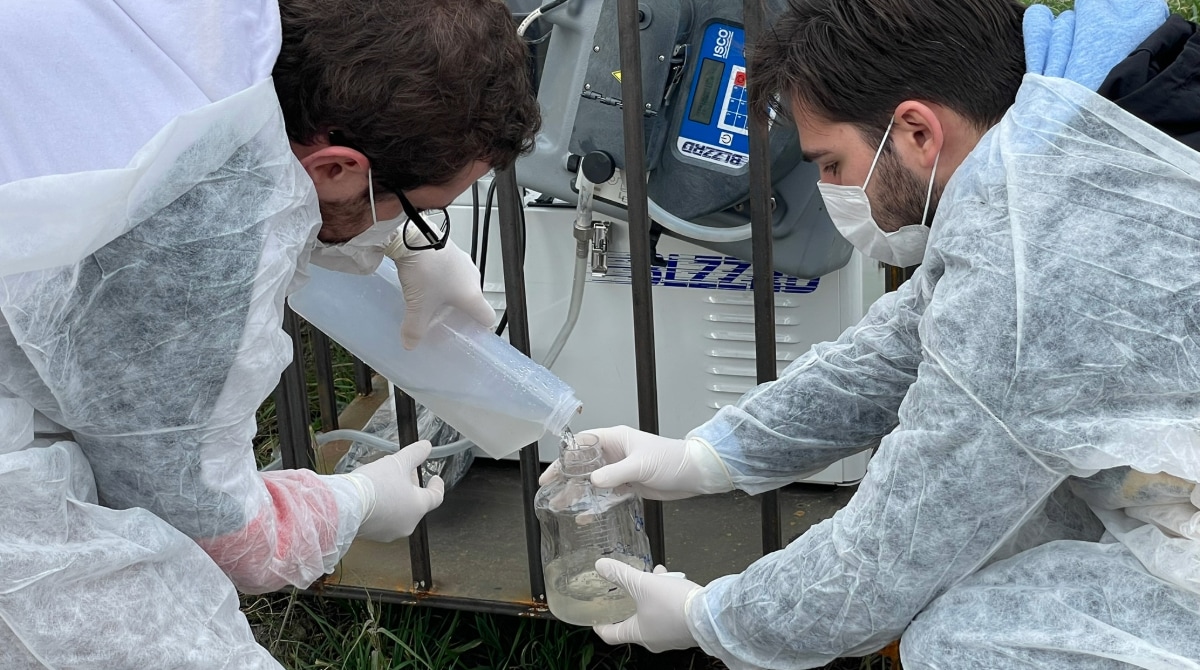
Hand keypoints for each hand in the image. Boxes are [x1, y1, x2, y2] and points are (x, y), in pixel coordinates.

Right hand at [343, 440, 444, 542]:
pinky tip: (372, 495)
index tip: (435, 478)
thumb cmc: (375, 484)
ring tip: (384, 480)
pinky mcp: (373, 535)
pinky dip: (383, 508)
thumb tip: (426, 446)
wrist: (346, 505)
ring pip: (399, 512)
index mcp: (418, 507)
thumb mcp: (398, 462)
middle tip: (402, 471)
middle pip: (415, 503)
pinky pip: (383, 519)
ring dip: (396, 496)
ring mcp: (389, 532)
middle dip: (411, 486)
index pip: (436, 497)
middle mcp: (408, 524)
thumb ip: (415, 454)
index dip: (437, 485)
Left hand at [390, 239, 494, 349]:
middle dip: (458, 311)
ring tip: (428, 296)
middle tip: (441, 317)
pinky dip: (441, 276)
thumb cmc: (425, 269)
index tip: (469, 332)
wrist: (414, 238)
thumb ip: (414, 329)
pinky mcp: (451, 250)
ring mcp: (463, 262)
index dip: (479, 327)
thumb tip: (410, 343)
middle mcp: (472, 278)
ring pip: (461, 284)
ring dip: (449, 292)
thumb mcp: (417, 306)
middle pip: (472, 301)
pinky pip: (451, 269)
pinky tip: (423, 278)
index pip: (488, 317)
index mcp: (472, 295)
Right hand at [538, 426, 732, 500]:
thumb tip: (594, 480)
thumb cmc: (672, 460)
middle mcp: (615, 454)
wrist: (694, 474)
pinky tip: (585, 515)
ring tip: (561, 506)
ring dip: (578, 493)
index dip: (566, 456)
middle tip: (549, 490)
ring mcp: (621, 470)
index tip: (553, 471)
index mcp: (616, 440)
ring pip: (593, 481)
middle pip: (584, 464)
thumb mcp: (642, 464)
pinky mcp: (629, 485)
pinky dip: (595, 504)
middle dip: (567, 477)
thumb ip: (616, 473)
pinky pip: (606, 495)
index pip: (583, 443)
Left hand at [593, 559, 701, 652]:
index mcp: (638, 634)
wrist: (709, 614)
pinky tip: (671, 581)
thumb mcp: (642, 584)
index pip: (611, 635)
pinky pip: (669, 614)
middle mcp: (653, 640)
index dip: (600, 626)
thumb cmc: (673, 605)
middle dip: (631, 602)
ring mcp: (670, 638)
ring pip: (653, 614)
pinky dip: (666, 598)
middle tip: (627, 588)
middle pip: (633, 622)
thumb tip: (601, 566)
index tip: (596, 618)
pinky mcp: (685, 631)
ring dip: (651, 594)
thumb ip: (620, 575)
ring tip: (656, 575)